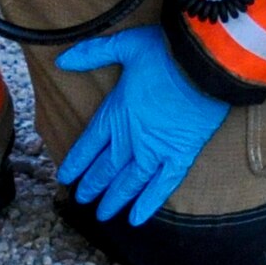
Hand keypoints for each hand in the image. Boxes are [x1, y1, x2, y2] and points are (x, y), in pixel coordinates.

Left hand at [56, 25, 229, 227]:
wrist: (204, 64)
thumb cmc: (165, 52)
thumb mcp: (124, 46)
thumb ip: (92, 54)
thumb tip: (61, 59)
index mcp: (115, 113)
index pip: (88, 145)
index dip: (76, 162)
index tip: (65, 178)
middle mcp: (131, 137)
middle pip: (106, 168)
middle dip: (92, 185)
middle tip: (81, 200)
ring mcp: (156, 150)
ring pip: (130, 182)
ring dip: (115, 198)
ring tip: (102, 214)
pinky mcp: (181, 155)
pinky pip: (162, 186)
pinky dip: (149, 203)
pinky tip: (137, 219)